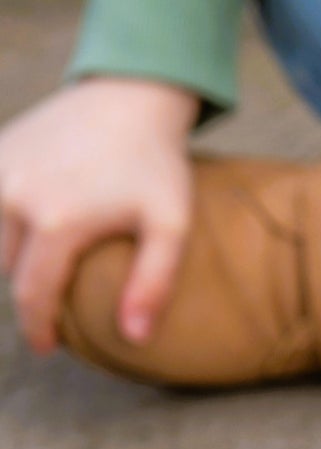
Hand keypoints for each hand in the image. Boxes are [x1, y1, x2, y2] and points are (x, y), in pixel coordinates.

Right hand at [0, 77, 197, 352]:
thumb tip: (135, 339)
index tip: (51, 349)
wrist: (130, 97)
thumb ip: (154, 285)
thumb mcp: (172, 228)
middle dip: (29, 296)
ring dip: (19, 262)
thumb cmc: (158, 167)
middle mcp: (15, 196)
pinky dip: (10, 228)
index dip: (38, 329)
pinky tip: (39, 237)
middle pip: (10, 270)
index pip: (33, 295)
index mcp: (55, 222)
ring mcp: (0, 170)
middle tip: (57, 315)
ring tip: (49, 277)